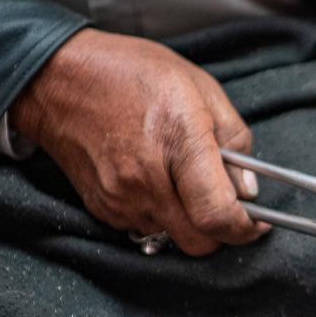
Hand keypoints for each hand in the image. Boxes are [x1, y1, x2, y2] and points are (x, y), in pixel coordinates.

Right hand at [10, 28, 269, 255]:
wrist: (58, 78)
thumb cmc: (132, 74)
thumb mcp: (202, 89)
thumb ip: (235, 141)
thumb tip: (248, 189)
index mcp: (179, 144)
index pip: (218, 216)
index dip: (244, 229)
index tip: (257, 223)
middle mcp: (147, 180)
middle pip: (199, 243)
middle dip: (220, 232)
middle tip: (225, 207)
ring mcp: (120, 198)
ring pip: (173, 239)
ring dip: (189, 224)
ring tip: (185, 184)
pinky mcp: (102, 208)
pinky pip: (146, 229)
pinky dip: (161, 217)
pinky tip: (158, 183)